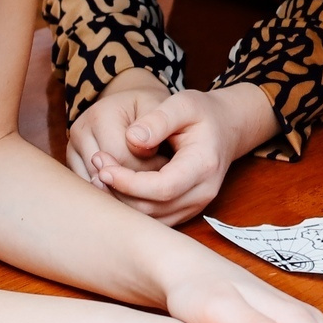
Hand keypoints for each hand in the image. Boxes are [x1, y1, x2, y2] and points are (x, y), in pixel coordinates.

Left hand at [68, 81, 274, 226]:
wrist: (225, 128)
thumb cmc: (203, 113)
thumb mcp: (184, 103)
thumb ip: (158, 120)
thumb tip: (132, 139)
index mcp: (204, 165)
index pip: (163, 187)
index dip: (129, 181)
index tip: (104, 165)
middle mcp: (203, 192)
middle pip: (154, 207)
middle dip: (119, 192)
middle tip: (96, 165)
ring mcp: (195, 205)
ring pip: (152, 218)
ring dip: (122, 202)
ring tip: (100, 175)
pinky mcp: (185, 210)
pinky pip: (154, 219)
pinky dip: (131, 208)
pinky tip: (114, 187)